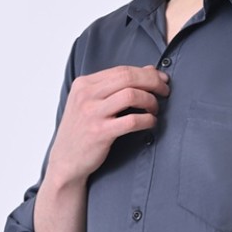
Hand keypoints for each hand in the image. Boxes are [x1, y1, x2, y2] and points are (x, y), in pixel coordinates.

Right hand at [46, 65, 169, 185]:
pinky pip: (132, 120)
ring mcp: (92, 113)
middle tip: (165, 91)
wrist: (66, 161)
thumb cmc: (82, 131)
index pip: (121, 70)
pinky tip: (150, 123)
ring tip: (155, 110)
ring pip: (131, 95)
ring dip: (150, 101)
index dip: (146, 73)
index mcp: (84, 84)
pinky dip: (147, 120)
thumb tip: (149, 70)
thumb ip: (118, 86)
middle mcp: (86, 95)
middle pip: (128, 77)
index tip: (161, 79)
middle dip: (153, 82)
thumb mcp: (93, 103)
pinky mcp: (100, 132)